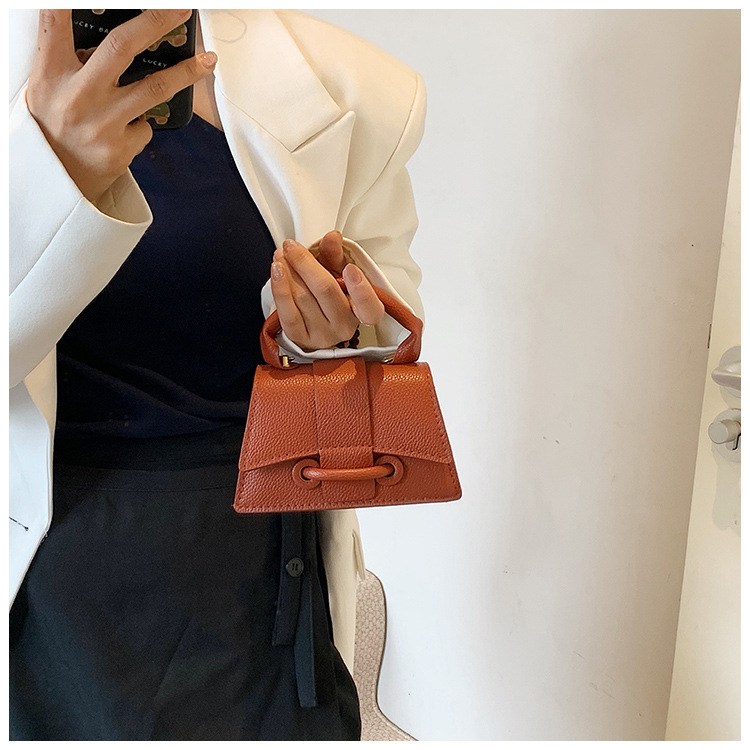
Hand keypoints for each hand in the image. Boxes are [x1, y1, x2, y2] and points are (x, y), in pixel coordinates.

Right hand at [25, 9, 216, 205]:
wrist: (57, 181)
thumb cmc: (53, 126)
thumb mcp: (44, 86)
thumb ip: (65, 58)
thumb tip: (97, 25)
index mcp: (50, 73)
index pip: (55, 23)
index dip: (70, 4)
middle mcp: (76, 95)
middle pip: (122, 47)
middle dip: (155, 21)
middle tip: (181, 8)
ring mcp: (100, 124)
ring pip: (153, 88)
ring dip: (186, 72)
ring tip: (208, 60)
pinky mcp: (119, 149)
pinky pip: (147, 126)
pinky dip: (146, 121)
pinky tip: (133, 126)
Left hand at [270, 231, 385, 350]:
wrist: (312, 321)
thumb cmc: (329, 297)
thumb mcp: (337, 274)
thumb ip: (336, 255)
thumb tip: (332, 238)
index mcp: (362, 312)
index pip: (370, 308)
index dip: (361, 290)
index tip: (350, 268)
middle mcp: (344, 326)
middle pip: (325, 290)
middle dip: (304, 263)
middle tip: (292, 246)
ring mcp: (322, 335)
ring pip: (302, 298)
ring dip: (288, 271)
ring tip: (281, 254)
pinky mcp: (300, 339)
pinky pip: (288, 313)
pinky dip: (280, 288)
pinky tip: (277, 271)